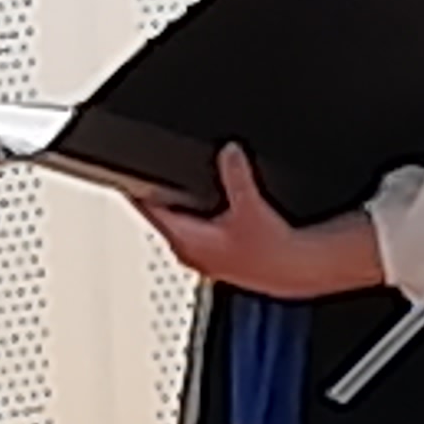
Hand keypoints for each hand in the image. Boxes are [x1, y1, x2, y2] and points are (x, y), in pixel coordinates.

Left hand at [133, 147, 386, 301]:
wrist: (294, 272)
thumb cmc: (271, 251)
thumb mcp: (250, 204)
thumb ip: (235, 174)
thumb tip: (228, 151)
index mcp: (186, 240)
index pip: (148, 210)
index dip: (138, 189)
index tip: (130, 172)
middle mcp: (190, 252)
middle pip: (163, 217)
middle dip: (163, 196)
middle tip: (160, 171)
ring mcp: (203, 258)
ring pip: (182, 225)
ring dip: (185, 209)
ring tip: (191, 187)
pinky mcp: (219, 259)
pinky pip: (200, 232)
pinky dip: (202, 220)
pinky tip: (217, 210)